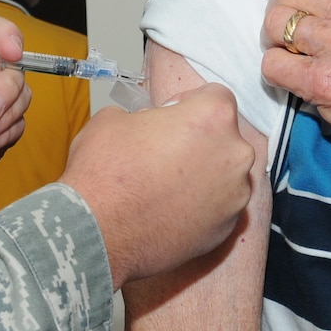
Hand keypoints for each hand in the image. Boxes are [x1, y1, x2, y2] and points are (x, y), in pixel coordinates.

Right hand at [61, 85, 252, 290]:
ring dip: (202, 176)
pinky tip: (168, 210)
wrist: (96, 234)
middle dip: (199, 142)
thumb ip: (147, 115)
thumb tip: (148, 124)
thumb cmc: (105, 176)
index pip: (216, 96)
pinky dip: (200, 207)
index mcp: (213, 118)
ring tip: (165, 187)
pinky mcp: (226, 229)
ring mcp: (235, 196)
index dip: (188, 104)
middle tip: (164, 154)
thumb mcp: (114, 118)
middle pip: (224, 137)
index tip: (171, 118)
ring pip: (224, 175)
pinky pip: (218, 208)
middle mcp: (234, 155)